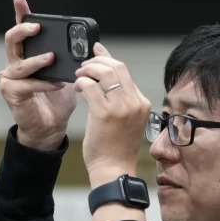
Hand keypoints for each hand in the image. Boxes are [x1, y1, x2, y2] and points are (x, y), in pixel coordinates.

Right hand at [0, 0, 77, 149]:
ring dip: (38, 60)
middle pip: (12, 39)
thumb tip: (96, 47)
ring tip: (52, 58)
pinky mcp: (11, 92)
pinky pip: (27, 84)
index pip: (23, 31)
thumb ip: (76, 60)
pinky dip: (43, 83)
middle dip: (24, 30)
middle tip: (38, 28)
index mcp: (28, 55)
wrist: (51, 127)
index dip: (21, 14)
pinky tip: (57, 85)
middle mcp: (14, 63)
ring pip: (20, 63)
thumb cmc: (58, 101)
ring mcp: (9, 78)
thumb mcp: (69, 75)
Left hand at [74, 44, 150, 177]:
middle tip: (83, 66)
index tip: (96, 51)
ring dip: (87, 70)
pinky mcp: (104, 114)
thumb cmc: (117, 146)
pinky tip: (77, 88)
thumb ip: (120, 97)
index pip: (126, 71)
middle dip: (96, 61)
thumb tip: (106, 75)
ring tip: (79, 76)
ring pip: (103, 73)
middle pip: (116, 67)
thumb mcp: (126, 119)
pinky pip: (90, 86)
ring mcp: (121, 108)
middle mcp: (135, 102)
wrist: (114, 169)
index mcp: (142, 102)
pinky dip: (80, 82)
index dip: (108, 58)